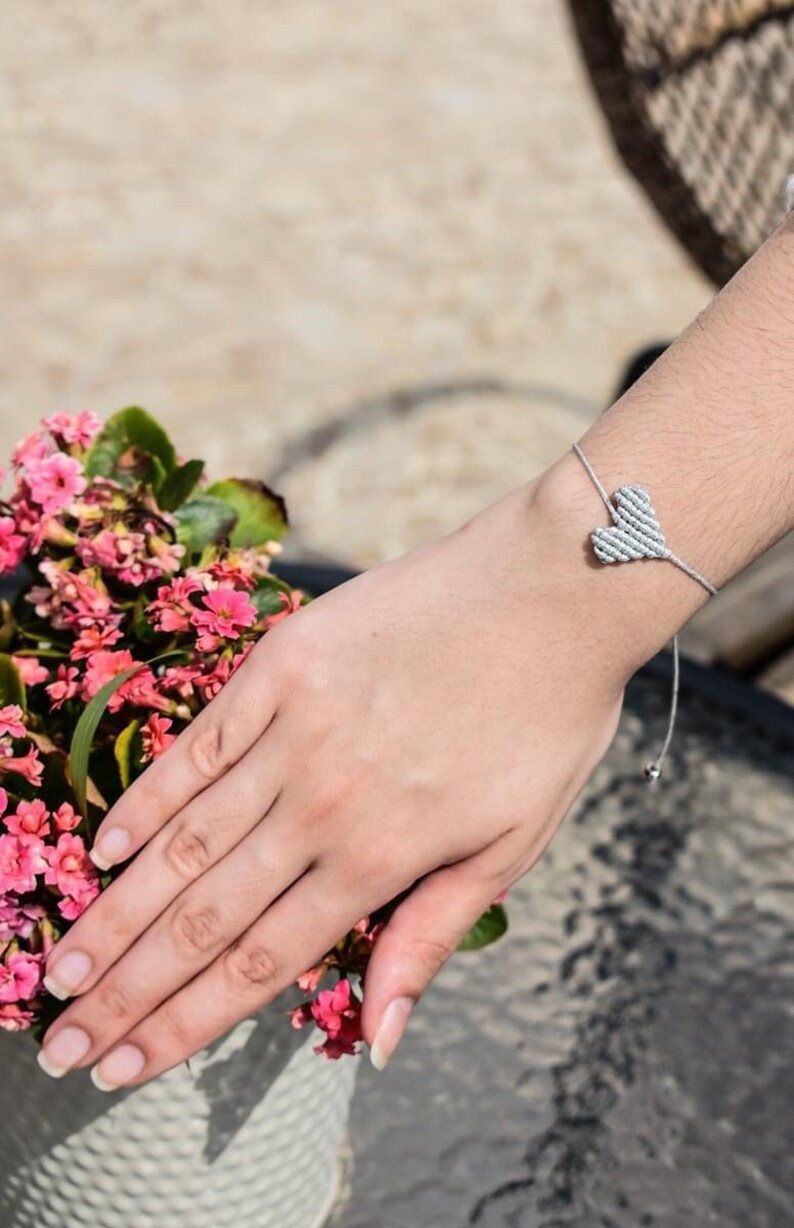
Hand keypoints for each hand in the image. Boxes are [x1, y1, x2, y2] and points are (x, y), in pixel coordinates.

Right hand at [38, 462, 632, 1087]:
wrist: (553, 588)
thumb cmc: (547, 719)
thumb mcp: (515, 843)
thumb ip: (431, 936)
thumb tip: (378, 1041)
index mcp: (382, 857)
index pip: (258, 962)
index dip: (180, 1024)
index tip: (117, 1068)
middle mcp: (324, 803)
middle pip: (203, 915)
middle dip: (123, 990)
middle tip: (56, 1045)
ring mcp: (295, 730)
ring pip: (184, 841)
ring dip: (114, 912)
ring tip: (59, 968)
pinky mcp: (280, 666)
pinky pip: (197, 747)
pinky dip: (144, 801)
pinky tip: (102, 848)